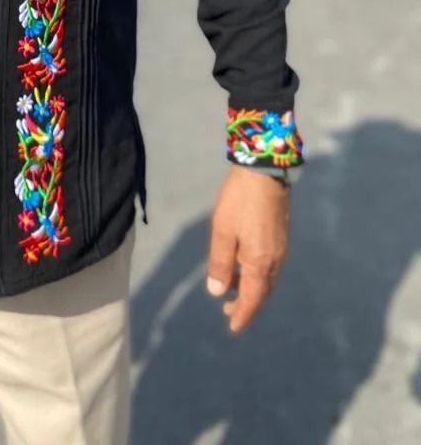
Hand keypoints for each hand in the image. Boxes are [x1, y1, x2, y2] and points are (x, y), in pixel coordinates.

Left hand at [206, 165, 289, 333]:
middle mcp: (275, 260)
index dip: (243, 314)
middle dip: (247, 303)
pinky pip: (270, 265)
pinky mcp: (281, 236)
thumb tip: (218, 293)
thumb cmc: (239, 202)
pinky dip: (257, 273)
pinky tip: (245, 265)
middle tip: (228, 310)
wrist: (265, 172)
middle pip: (262, 291)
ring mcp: (281, 248)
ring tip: (233, 288)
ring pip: (267, 278)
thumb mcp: (222, 232)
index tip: (233, 327)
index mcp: (260, 263)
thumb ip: (220, 264)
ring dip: (252, 288)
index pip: (253, 298)